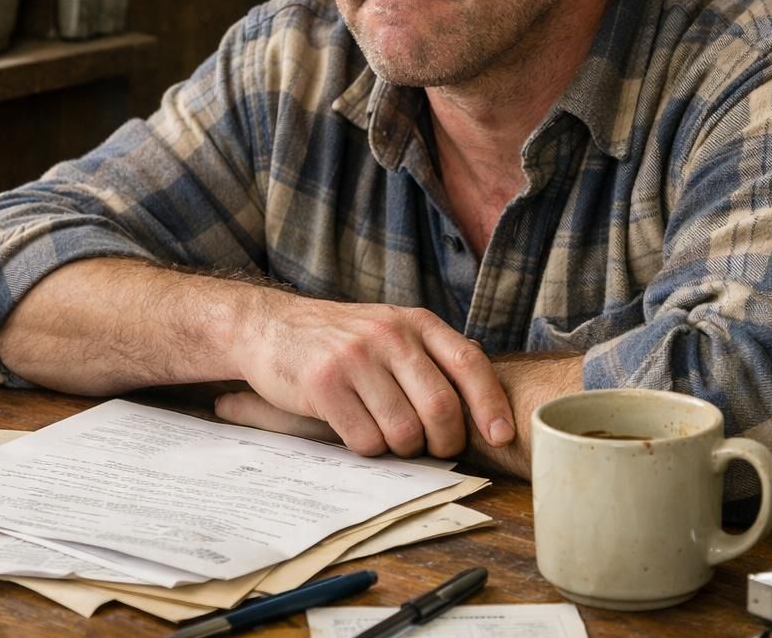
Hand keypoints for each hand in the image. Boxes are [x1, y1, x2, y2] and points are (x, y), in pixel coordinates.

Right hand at [228, 294, 514, 458]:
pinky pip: (365, 440)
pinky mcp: (324, 384)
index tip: (501, 436)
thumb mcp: (391, 329)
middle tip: (433, 449)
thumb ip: (432, 355)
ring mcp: (356, 357)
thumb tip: (487, 395)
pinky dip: (368, 448)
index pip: (469, 363)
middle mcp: (389, 335)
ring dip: (402, 449)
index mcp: (415, 322)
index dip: (491, 404)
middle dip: (444, 441)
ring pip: (404, 430)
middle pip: (441, 407)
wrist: (270, 327)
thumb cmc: (341, 339)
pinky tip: (356, 432)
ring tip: (388, 437)